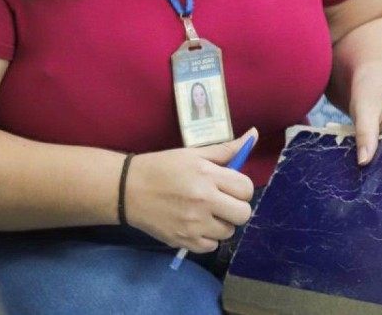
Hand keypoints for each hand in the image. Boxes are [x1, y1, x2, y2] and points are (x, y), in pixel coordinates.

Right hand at [123, 129, 256, 253]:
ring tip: (204, 213)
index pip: (246, 188)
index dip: (240, 187)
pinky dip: (207, 238)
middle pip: (243, 214)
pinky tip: (195, 225)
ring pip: (229, 232)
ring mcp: (194, 224)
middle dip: (235, 207)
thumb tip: (253, 135)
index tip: (228, 186)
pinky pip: (212, 246)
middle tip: (220, 202)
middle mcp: (203, 200)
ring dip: (221, 223)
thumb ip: (224, 149)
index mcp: (207, 175)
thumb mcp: (192, 154)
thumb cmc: (161, 167)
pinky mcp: (184, 241)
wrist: (128, 189)